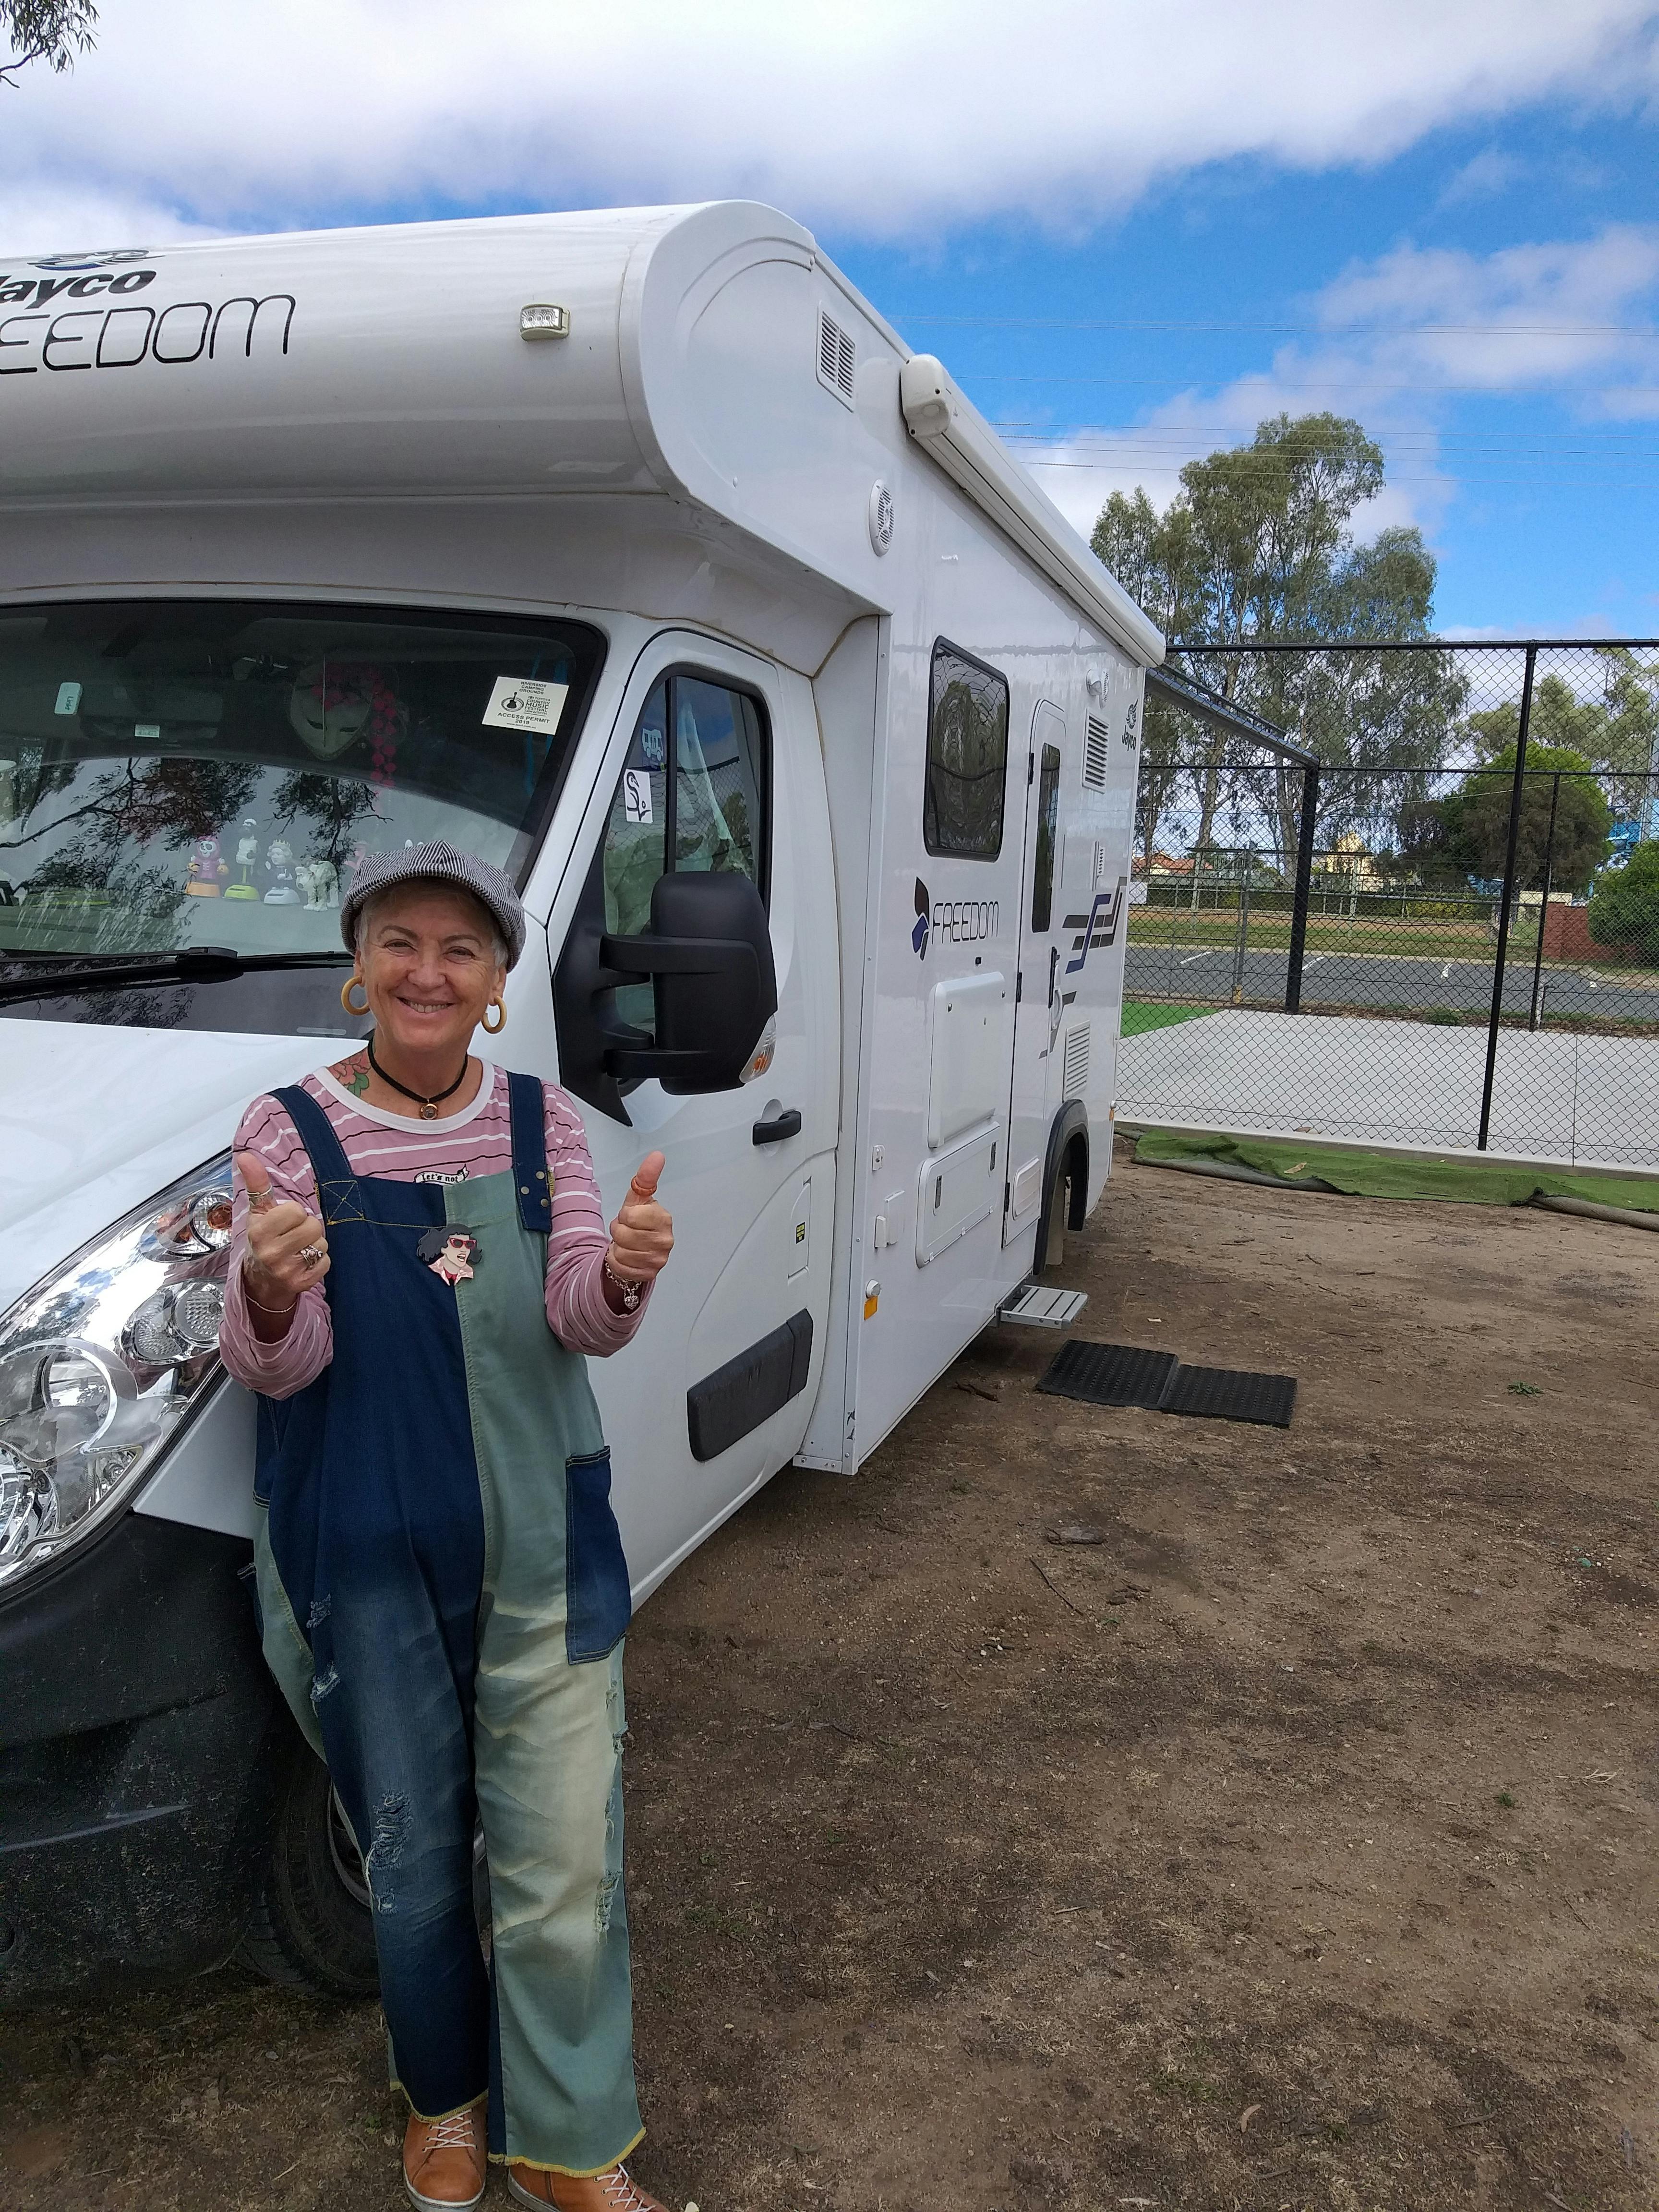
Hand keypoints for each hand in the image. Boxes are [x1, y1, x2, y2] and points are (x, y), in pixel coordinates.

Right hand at [236, 1151, 330, 1324]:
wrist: (261, 1281)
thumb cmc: (264, 1239)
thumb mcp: (258, 1212)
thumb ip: (256, 1183)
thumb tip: (244, 1155)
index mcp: (258, 1231)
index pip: (296, 1210)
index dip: (294, 1214)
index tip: (284, 1222)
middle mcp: (270, 1252)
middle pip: (313, 1226)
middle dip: (307, 1228)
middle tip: (293, 1236)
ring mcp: (285, 1271)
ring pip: (322, 1244)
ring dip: (315, 1245)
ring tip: (298, 1249)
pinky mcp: (300, 1284)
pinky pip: (326, 1263)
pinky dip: (320, 1262)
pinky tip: (304, 1263)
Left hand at [605, 1151, 672, 1294]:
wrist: (637, 1248)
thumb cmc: (638, 1221)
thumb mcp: (638, 1199)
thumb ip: (646, 1178)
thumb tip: (657, 1155)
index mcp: (663, 1219)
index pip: (630, 1216)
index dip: (624, 1215)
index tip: (631, 1216)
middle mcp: (666, 1241)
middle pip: (623, 1235)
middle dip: (619, 1231)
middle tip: (627, 1230)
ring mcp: (659, 1260)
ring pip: (621, 1252)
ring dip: (617, 1247)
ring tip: (626, 1243)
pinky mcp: (649, 1275)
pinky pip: (620, 1267)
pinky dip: (617, 1262)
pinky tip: (626, 1256)